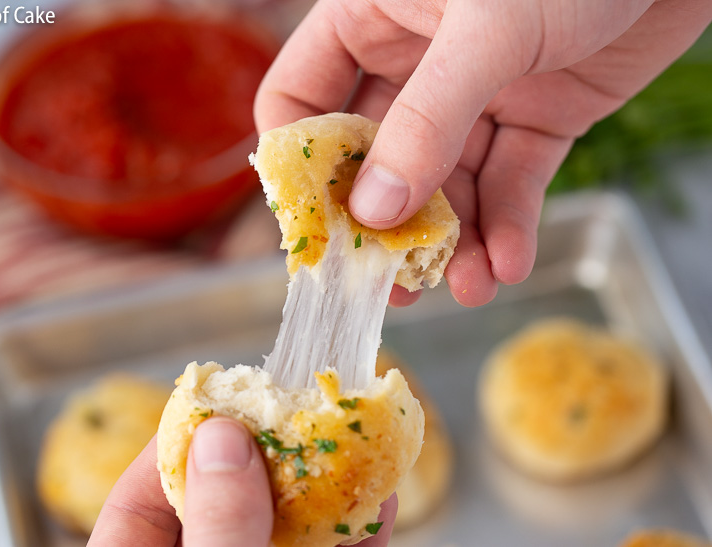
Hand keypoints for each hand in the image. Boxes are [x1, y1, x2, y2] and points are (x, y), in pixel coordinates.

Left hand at [88, 417, 396, 545]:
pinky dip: (349, 538)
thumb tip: (224, 435)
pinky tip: (378, 510)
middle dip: (279, 460)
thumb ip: (213, 527)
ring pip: (282, 532)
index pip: (147, 491)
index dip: (191, 437)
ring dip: (326, 494)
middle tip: (313, 415)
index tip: (234, 399)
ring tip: (362, 450)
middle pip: (227, 504)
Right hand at [255, 0, 711, 306]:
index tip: (314, 225)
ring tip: (468, 288)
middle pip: (376, 158)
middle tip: (391, 282)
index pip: (302, 95)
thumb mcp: (488, 29)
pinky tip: (509, 264)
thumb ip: (428, 119)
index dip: (301, 163)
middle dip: (386, 223)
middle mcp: (416, 62)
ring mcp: (477, 94)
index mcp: (374, 18)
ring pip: (449, 182)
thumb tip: (376, 211)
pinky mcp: (537, 117)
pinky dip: (511, 225)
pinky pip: (511, 181)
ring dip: (456, 241)